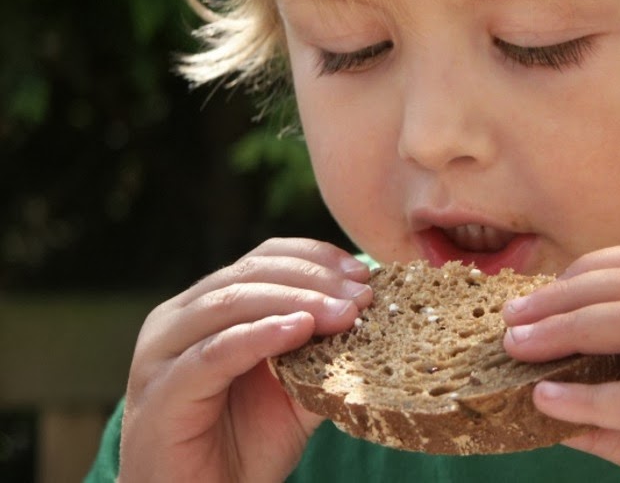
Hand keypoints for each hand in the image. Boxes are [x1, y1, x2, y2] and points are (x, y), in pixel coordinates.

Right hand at [118, 238, 372, 481]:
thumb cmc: (243, 447)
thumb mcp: (296, 390)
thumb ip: (323, 351)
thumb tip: (372, 315)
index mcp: (207, 308)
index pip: (263, 259)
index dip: (315, 258)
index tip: (363, 272)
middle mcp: (179, 320)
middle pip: (249, 274)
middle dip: (314, 280)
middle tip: (363, 295)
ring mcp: (163, 354)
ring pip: (231, 304)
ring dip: (296, 302)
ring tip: (344, 313)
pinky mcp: (161, 393)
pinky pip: (212, 354)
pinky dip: (258, 336)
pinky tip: (299, 331)